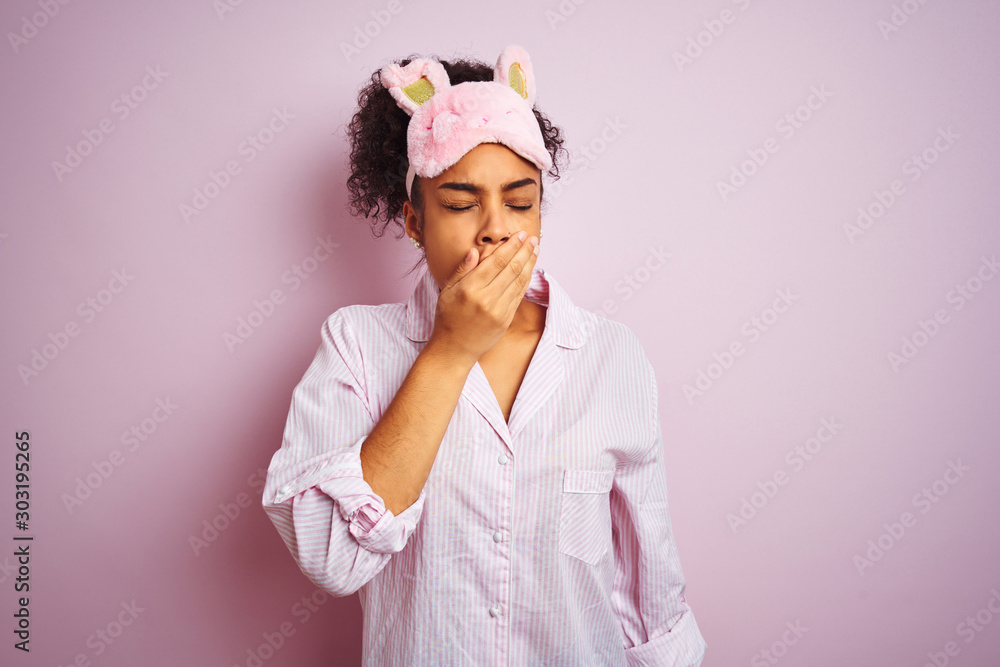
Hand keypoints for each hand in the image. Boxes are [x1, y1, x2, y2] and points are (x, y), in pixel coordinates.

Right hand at [428, 231, 539, 363]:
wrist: (454, 350)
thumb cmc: (447, 318)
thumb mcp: (448, 291)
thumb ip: (462, 270)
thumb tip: (476, 251)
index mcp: (470, 288)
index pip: (496, 262)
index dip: (510, 246)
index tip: (519, 235)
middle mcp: (486, 299)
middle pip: (511, 269)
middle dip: (524, 251)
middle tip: (532, 238)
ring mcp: (498, 311)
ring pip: (519, 282)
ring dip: (529, 264)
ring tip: (535, 250)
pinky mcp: (505, 320)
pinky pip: (519, 296)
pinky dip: (526, 281)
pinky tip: (530, 270)